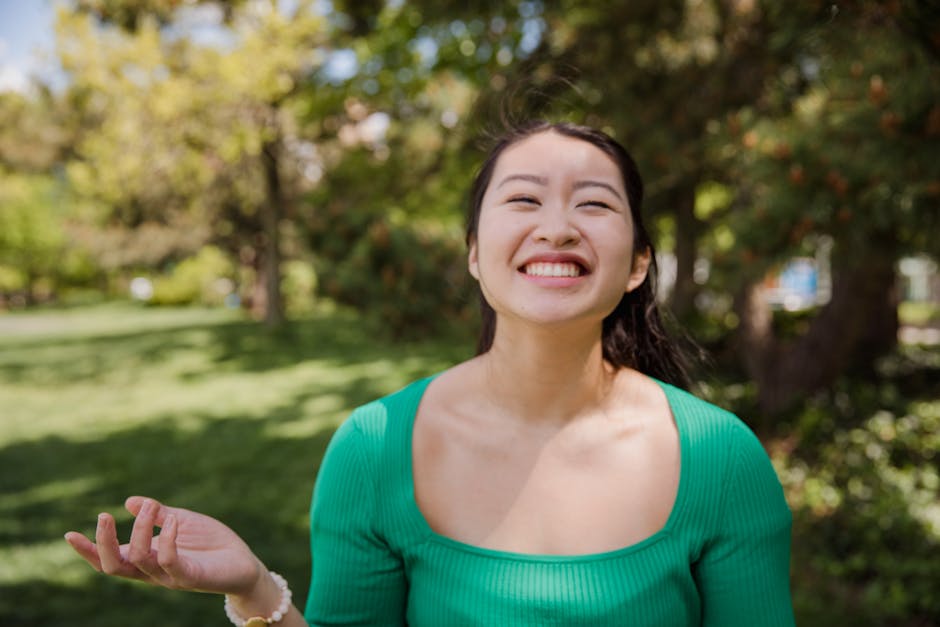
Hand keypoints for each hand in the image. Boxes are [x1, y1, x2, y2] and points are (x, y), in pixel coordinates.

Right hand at [65, 496, 264, 596]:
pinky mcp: (190, 576)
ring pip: (139, 561)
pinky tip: (173, 520)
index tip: (69, 534)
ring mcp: (169, 576)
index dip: (88, 551)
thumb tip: (131, 500)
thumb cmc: (211, 544)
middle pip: (114, 566)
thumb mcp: (182, 521)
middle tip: (104, 515)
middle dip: (103, 543)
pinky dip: (167, 539)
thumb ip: (159, 515)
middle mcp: (152, 571)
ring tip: (149, 506)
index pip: (109, 560)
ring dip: (141, 529)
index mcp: (146, 558)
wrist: (244, 563)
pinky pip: (170, 561)